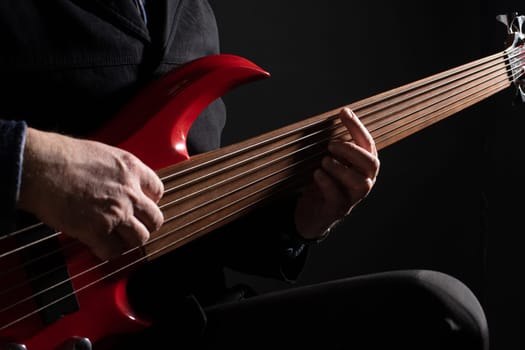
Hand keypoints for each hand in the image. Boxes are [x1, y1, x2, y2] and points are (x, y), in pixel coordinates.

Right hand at [17, 128, 164, 259]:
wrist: (39, 166)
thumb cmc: (60, 156)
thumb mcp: (102, 153)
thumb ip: (117, 171)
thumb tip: (117, 183)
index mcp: (131, 168)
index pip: (157, 190)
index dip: (150, 201)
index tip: (142, 206)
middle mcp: (129, 191)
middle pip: (154, 218)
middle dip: (145, 225)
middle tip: (133, 227)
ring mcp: (116, 212)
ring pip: (140, 238)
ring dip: (129, 241)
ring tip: (117, 238)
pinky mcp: (98, 230)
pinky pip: (114, 251)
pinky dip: (108, 252)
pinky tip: (100, 246)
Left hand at [294, 107, 379, 239]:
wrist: (310, 214)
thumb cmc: (321, 183)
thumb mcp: (329, 162)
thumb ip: (333, 146)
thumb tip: (330, 119)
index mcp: (362, 167)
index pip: (368, 144)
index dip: (357, 127)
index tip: (344, 111)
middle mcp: (363, 182)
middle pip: (372, 164)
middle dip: (352, 151)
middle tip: (331, 145)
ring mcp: (352, 199)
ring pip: (360, 183)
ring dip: (341, 168)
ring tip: (324, 161)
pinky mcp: (337, 210)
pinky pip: (338, 198)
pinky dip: (328, 183)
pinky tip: (318, 174)